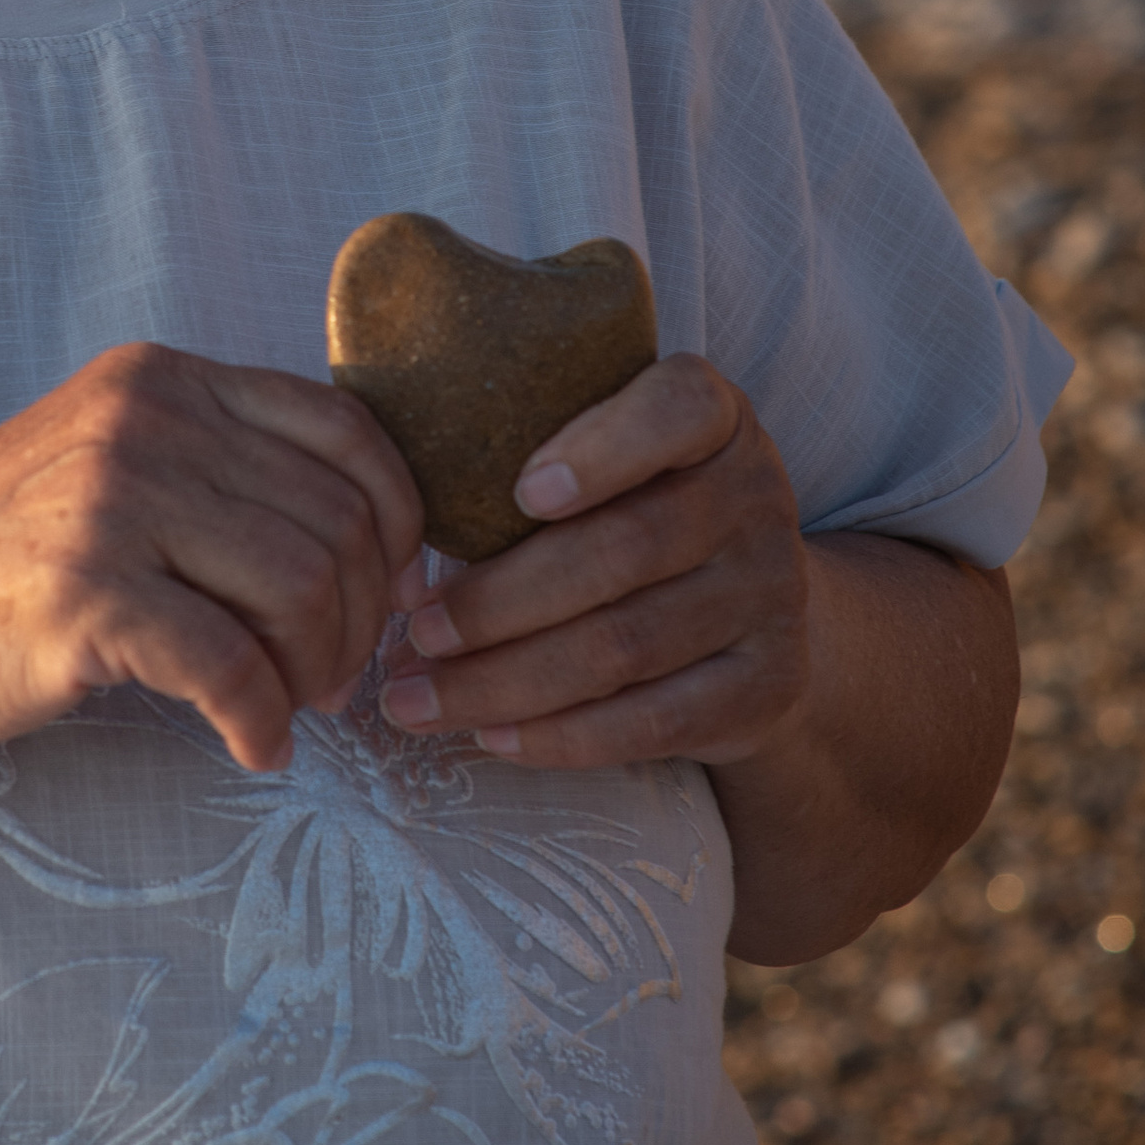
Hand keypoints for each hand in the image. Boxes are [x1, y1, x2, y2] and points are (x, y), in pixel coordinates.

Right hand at [0, 343, 426, 773]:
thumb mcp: (112, 459)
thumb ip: (221, 466)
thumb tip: (380, 545)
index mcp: (166, 380)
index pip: (348, 430)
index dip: (398, 522)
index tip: (387, 592)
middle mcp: (146, 422)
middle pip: (338, 521)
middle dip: (362, 618)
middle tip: (332, 679)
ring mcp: (112, 502)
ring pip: (302, 588)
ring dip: (319, 672)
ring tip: (289, 709)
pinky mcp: (84, 594)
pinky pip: (233, 666)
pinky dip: (264, 721)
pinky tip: (252, 747)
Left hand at [377, 353, 809, 768]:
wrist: (754, 608)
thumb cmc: (628, 508)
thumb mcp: (603, 456)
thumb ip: (520, 451)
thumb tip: (375, 510)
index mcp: (713, 416)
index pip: (679, 408)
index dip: (602, 450)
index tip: (519, 492)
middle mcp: (755, 496)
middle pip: (623, 550)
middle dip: (501, 600)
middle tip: (411, 632)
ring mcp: (770, 594)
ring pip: (625, 645)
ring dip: (506, 679)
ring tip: (416, 696)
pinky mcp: (767, 685)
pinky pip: (656, 721)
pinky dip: (564, 736)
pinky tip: (490, 735)